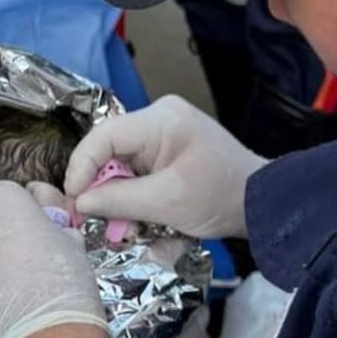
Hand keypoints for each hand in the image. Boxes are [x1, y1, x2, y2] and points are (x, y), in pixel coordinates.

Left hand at [0, 182, 106, 337]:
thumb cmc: (64, 283)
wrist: (43, 336)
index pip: (10, 197)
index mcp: (1, 199)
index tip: (37, 235)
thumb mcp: (71, 242)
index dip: (25, 216)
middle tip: (20, 266)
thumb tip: (50, 227)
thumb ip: (52, 226)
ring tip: (4, 293)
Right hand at [65, 96, 267, 239]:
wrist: (263, 202)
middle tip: (92, 217)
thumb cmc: (220, 198)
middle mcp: (159, 116)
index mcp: (162, 120)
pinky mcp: (167, 146)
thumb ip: (119, 201)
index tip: (74, 200)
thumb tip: (79, 202)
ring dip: (115, 191)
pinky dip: (130, 190)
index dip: (82, 167)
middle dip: (99, 184)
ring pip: (119, 159)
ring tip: (120, 221)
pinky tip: (134, 212)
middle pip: (109, 147)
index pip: (104, 136)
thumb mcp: (167, 204)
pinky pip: (134, 165)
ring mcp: (163, 129)